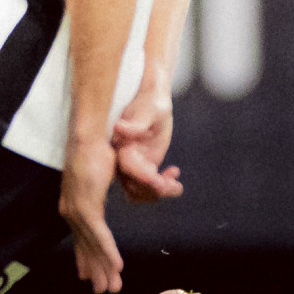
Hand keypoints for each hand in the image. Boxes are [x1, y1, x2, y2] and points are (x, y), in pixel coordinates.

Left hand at [59, 134, 123, 293]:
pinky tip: (116, 266)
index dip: (87, 259)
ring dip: (105, 268)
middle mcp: (72, 212)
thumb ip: (99, 194)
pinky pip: (100, 235)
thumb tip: (100, 197)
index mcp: (75, 207)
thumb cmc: (96, 153)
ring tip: (113, 287)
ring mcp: (77, 210)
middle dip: (96, 271)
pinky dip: (108, 251)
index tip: (89, 276)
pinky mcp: (87, 206)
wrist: (88, 137)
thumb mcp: (99, 180)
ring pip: (93, 246)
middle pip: (86, 247)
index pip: (81, 239)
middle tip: (104, 291)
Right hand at [112, 80, 182, 204]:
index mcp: (121, 145)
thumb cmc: (151, 102)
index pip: (129, 169)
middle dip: (155, 190)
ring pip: (137, 192)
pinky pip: (144, 187)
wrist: (152, 100)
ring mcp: (130, 165)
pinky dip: (159, 188)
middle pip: (132, 186)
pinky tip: (173, 172)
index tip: (166, 179)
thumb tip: (118, 128)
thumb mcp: (149, 110)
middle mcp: (121, 158)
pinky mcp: (141, 166)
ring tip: (175, 184)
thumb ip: (135, 124)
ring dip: (157, 193)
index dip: (146, 178)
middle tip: (175, 185)